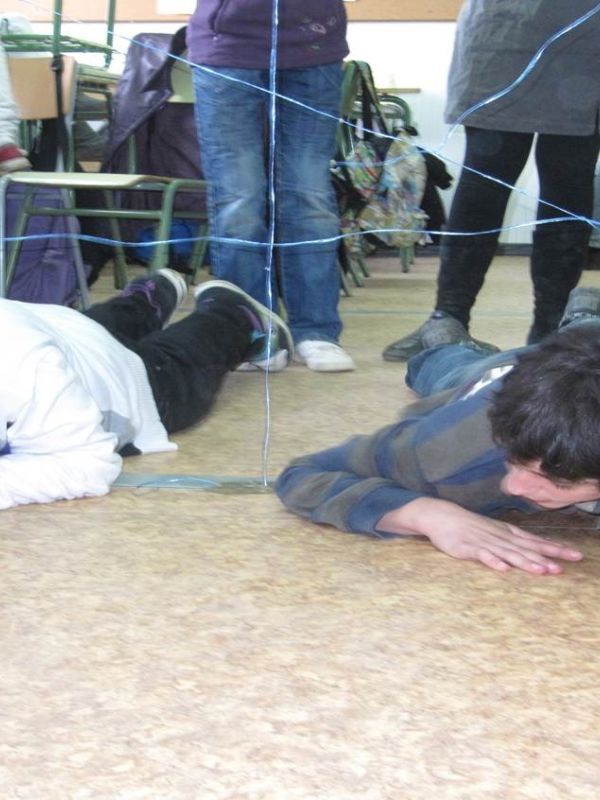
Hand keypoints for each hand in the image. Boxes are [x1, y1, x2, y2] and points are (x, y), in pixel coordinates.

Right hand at [377, 498, 582, 573]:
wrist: (442, 515)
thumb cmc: (471, 526)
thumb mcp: (496, 531)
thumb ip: (516, 541)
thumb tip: (541, 549)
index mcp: (508, 533)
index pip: (536, 541)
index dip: (555, 549)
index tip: (576, 556)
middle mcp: (500, 537)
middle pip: (526, 548)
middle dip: (546, 558)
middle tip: (564, 567)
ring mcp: (484, 542)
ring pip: (508, 553)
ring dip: (525, 562)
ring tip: (541, 570)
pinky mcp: (467, 548)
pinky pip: (482, 555)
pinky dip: (492, 561)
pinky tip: (502, 569)